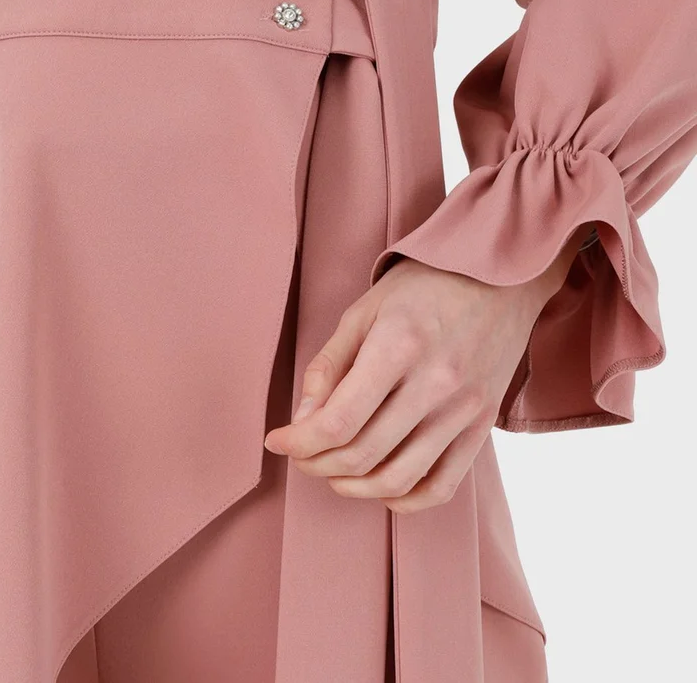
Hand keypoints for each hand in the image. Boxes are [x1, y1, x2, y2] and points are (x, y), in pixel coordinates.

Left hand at [263, 225, 591, 512]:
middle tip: (301, 454)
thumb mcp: (364, 310)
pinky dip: (405, 500)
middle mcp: (435, 383)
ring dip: (353, 486)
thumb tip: (303, 421)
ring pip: (398, 480)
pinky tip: (380, 485)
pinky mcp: (483, 425)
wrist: (499, 277)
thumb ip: (329, 365)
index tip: (278, 441)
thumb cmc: (424, 286)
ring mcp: (464, 409)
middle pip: (362, 454)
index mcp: (398, 346)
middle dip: (317, 464)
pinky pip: (442, 486)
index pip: (339, 422)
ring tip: (333, 471)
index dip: (299, 443)